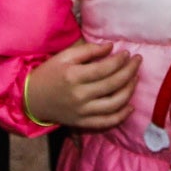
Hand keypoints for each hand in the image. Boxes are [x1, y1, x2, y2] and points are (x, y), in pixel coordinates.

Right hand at [21, 39, 137, 131]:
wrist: (32, 99)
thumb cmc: (49, 73)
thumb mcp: (64, 57)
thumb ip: (88, 51)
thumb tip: (111, 47)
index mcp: (74, 76)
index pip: (105, 69)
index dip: (120, 61)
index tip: (128, 53)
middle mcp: (79, 95)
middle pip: (113, 84)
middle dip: (130, 71)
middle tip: (137, 62)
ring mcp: (82, 112)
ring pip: (114, 104)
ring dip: (129, 91)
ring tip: (135, 79)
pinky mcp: (82, 123)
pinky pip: (107, 122)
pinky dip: (121, 116)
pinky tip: (130, 106)